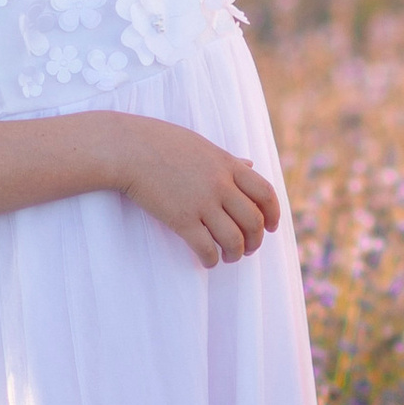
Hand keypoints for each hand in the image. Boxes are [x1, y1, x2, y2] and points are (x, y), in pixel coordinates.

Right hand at [114, 120, 283, 266]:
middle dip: (256, 240)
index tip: (271, 227)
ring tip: (229, 257)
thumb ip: (229, 160)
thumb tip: (250, 165)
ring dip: (236, 254)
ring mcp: (201, 203)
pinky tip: (208, 261)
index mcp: (228, 165)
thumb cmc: (163, 143)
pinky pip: (206, 248)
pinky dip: (211, 260)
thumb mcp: (203, 146)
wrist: (129, 149)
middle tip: (249, 248)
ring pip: (234, 239)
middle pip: (254, 221)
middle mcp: (220, 185)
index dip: (274, 214)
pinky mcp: (181, 219)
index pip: (266, 193)